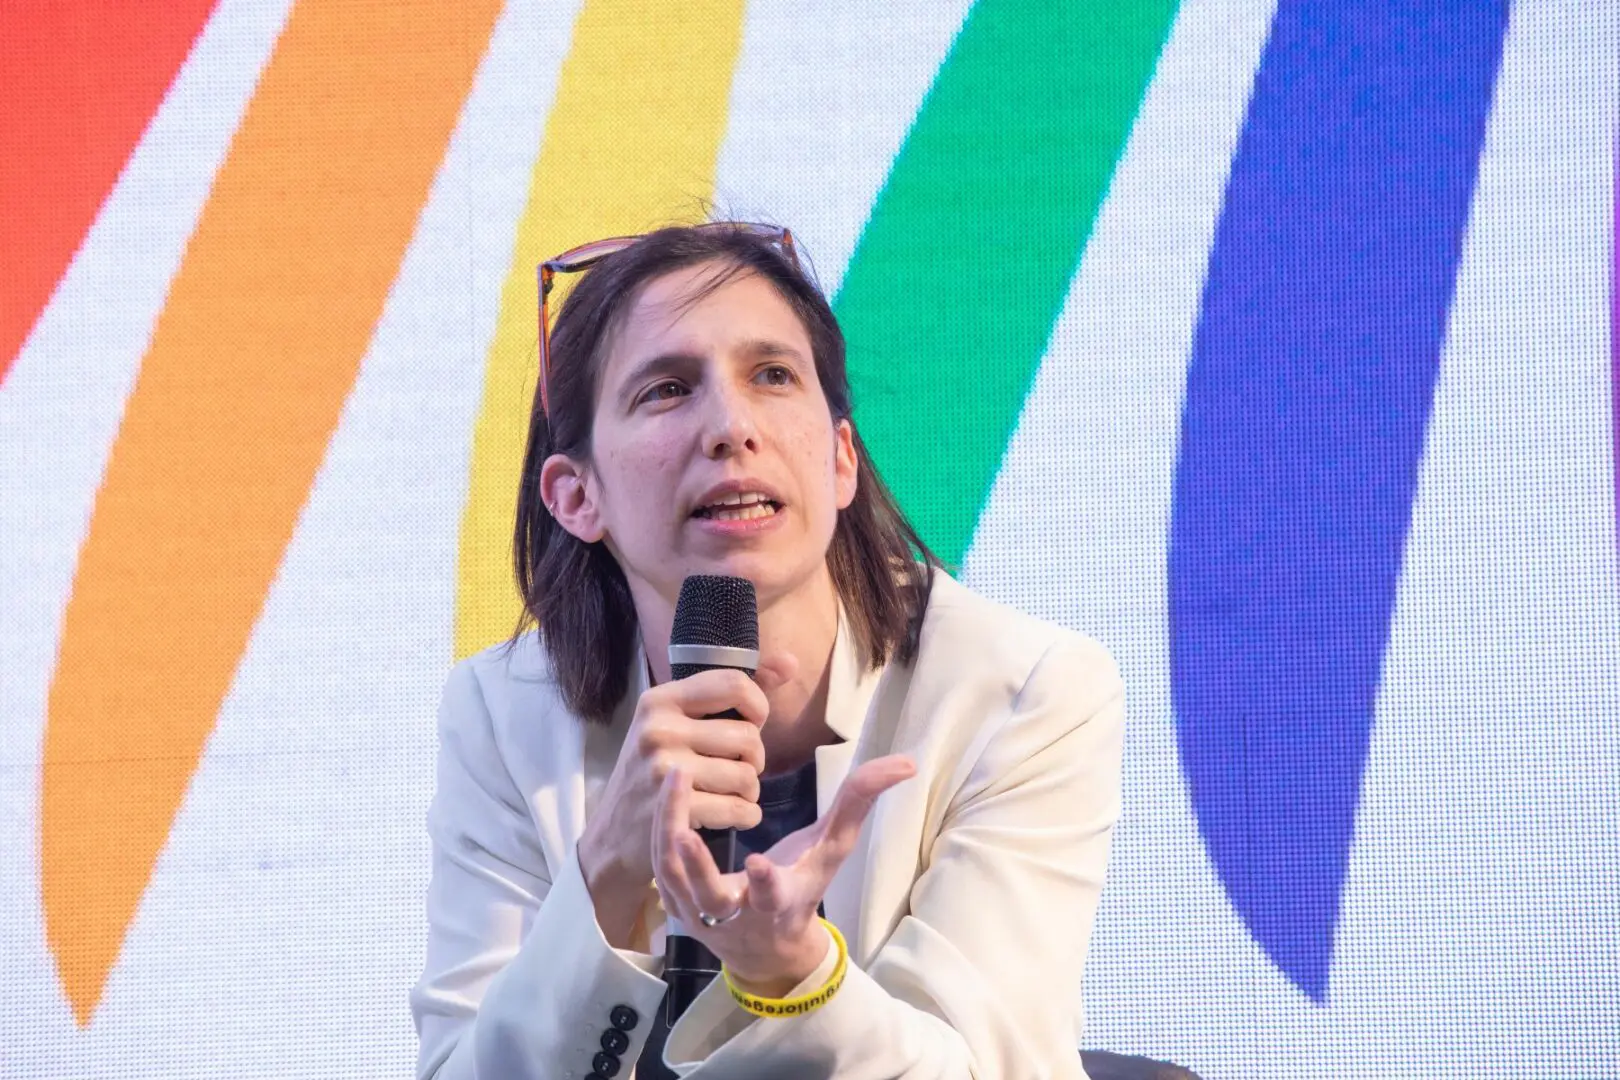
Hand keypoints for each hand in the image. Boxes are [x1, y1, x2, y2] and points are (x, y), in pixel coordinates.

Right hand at [577, 655, 797, 945]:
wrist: (612, 834)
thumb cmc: (656, 769)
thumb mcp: (678, 721)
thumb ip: (734, 691)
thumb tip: (790, 662)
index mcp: (660, 700)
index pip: (735, 684)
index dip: (757, 707)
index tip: (750, 724)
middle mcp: (658, 730)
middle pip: (748, 736)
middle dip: (754, 758)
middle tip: (738, 768)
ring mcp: (664, 771)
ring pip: (747, 775)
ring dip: (750, 790)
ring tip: (732, 793)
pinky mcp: (676, 811)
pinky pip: (739, 809)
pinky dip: (746, 815)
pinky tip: (732, 814)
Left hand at [653, 753, 916, 996]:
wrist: (765, 950)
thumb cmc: (803, 888)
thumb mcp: (832, 851)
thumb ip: (858, 803)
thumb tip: (904, 762)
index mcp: (780, 905)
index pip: (775, 898)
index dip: (767, 885)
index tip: (760, 863)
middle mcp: (738, 917)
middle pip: (711, 896)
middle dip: (697, 864)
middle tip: (684, 823)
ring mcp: (700, 916)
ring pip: (673, 876)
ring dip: (668, 829)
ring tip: (673, 776)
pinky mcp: (675, 907)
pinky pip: (658, 868)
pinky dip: (656, 831)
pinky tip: (662, 790)